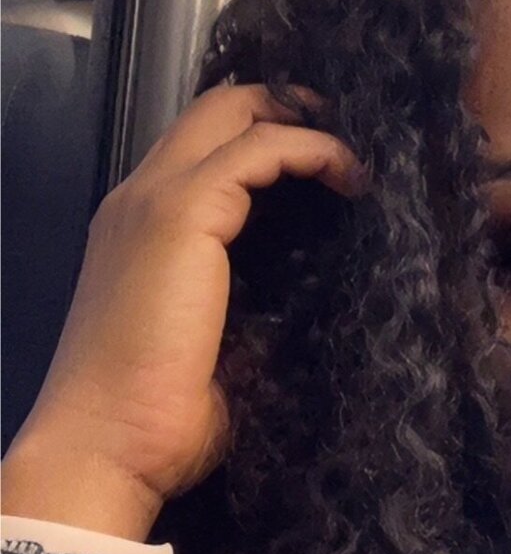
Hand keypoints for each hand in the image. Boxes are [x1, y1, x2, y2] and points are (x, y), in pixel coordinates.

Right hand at [4, 83, 365, 532]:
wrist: (109, 446)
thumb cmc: (163, 413)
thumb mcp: (223, 335)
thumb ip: (254, 292)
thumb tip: (315, 277)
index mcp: (147, 227)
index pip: (207, 146)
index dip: (271, 133)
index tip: (332, 155)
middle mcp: (143, 197)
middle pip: (219, 109)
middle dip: (291, 106)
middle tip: (351, 133)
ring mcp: (156, 199)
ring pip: (238, 114)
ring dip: (308, 124)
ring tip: (359, 156)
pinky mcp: (182, 212)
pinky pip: (261, 150)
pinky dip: (313, 150)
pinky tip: (350, 176)